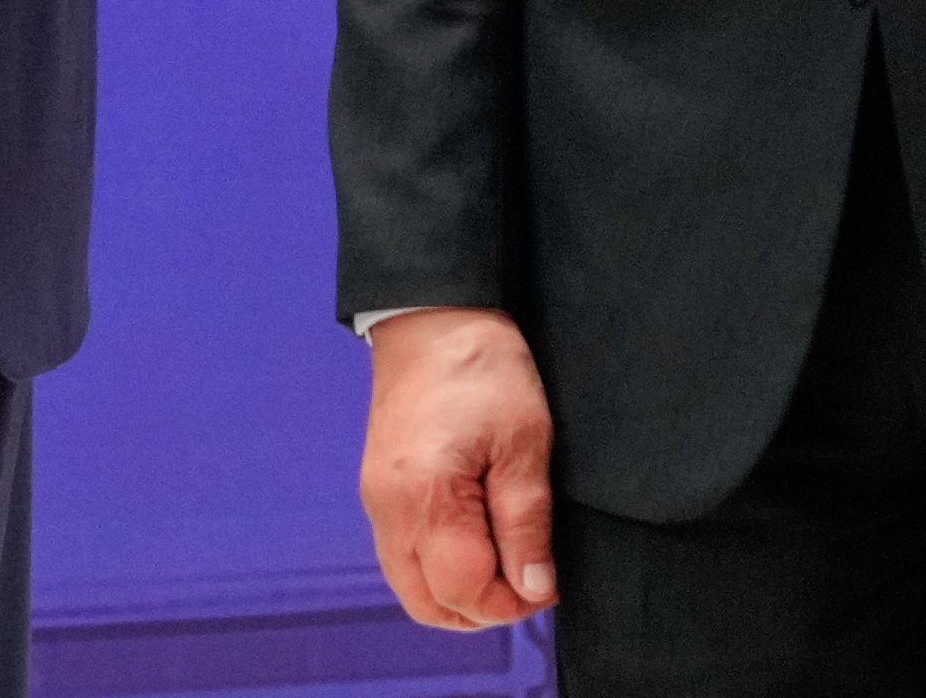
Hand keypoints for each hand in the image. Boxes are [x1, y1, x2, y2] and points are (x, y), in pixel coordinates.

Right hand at [361, 307, 558, 629]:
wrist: (432, 315)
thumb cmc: (483, 367)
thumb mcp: (524, 442)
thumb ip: (526, 523)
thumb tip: (534, 589)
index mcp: (426, 500)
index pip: (466, 591)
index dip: (513, 603)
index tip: (548, 585)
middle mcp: (390, 513)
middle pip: (430, 605)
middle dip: (483, 610)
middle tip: (529, 582)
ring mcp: (377, 505)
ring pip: (412, 588)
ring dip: (459, 594)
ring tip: (506, 564)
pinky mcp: (377, 492)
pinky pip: (402, 558)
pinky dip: (438, 570)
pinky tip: (475, 543)